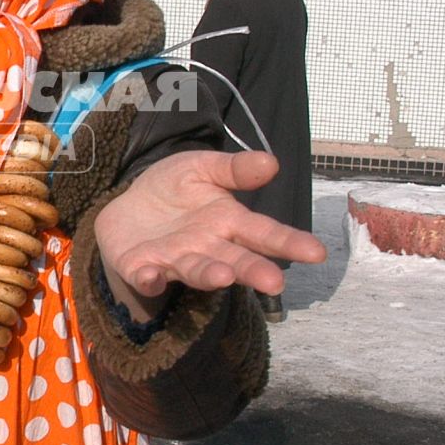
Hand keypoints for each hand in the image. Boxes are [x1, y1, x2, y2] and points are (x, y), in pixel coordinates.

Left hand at [95, 151, 326, 313]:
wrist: (127, 207)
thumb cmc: (173, 189)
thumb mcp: (202, 168)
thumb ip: (233, 169)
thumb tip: (272, 162)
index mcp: (228, 222)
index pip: (264, 233)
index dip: (290, 242)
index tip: (317, 252)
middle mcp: (208, 247)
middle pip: (236, 260)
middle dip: (254, 271)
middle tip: (275, 282)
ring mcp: (176, 260)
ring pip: (197, 270)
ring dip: (209, 274)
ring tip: (223, 276)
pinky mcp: (142, 268)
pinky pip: (146, 276)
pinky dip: (149, 279)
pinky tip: (151, 277)